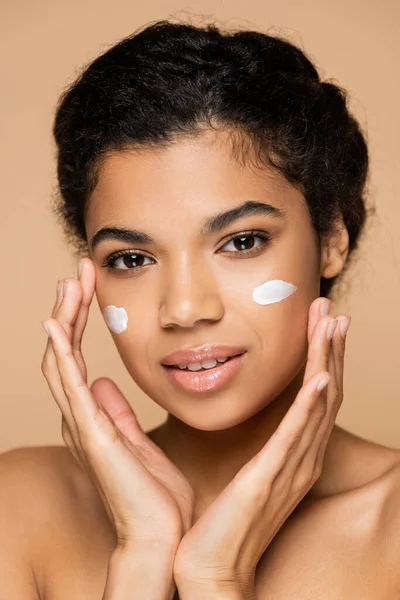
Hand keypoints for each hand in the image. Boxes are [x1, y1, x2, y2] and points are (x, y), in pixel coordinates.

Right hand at [40, 257, 193, 553]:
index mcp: (95, 418)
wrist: (162, 537)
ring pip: (62, 361)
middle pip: (64, 353)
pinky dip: (60, 353)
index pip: (77, 359)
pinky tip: (54, 324)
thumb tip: (105, 384)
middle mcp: (82, 418)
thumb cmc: (155, 496)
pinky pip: (69, 386)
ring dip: (62, 320)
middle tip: (76, 273)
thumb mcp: (138, 442)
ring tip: (68, 283)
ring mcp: (84, 425)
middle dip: (68, 311)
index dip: (78, 321)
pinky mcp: (93, 434)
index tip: (89, 287)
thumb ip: (117, 412)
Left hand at [172, 297, 349, 594]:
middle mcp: (301, 459)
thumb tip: (249, 412)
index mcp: (293, 455)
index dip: (323, 358)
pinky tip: (321, 377)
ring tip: (331, 325)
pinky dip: (312, 405)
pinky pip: (297, 436)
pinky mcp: (271, 477)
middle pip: (327, 392)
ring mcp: (291, 468)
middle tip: (331, 309)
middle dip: (330, 348)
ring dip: (327, 361)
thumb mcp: (246, 472)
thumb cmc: (223, 520)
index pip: (316, 397)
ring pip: (319, 405)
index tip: (320, 323)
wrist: (211, 568)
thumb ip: (256, 442)